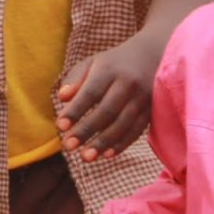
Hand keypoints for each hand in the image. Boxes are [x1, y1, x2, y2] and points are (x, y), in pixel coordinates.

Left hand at [59, 36, 158, 160]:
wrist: (153, 57)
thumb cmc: (113, 63)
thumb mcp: (92, 63)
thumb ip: (75, 79)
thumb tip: (62, 98)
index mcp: (109, 70)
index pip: (90, 92)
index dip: (76, 110)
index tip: (60, 126)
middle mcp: (128, 84)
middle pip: (107, 111)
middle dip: (87, 130)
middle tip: (68, 146)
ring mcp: (143, 99)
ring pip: (123, 124)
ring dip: (104, 142)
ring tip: (86, 157)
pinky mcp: (152, 111)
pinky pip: (137, 130)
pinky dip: (122, 144)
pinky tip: (107, 154)